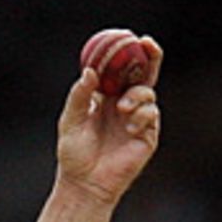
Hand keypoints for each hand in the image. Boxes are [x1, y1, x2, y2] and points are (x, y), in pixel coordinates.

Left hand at [56, 38, 161, 206]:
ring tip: (123, 108)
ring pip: (148, 93)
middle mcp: (125, 105)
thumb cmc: (74, 154)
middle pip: (145, 74)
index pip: (122, 69)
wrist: (84, 184)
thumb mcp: (70, 120)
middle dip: (151, 56)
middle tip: (148, 44)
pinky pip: (151, 115)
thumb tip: (90, 72)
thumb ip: (79, 96)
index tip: (130, 37)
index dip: (128, 52)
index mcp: (107, 97)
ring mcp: (138, 120)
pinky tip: (128, 127)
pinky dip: (141, 115)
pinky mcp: (147, 136)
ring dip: (138, 94)